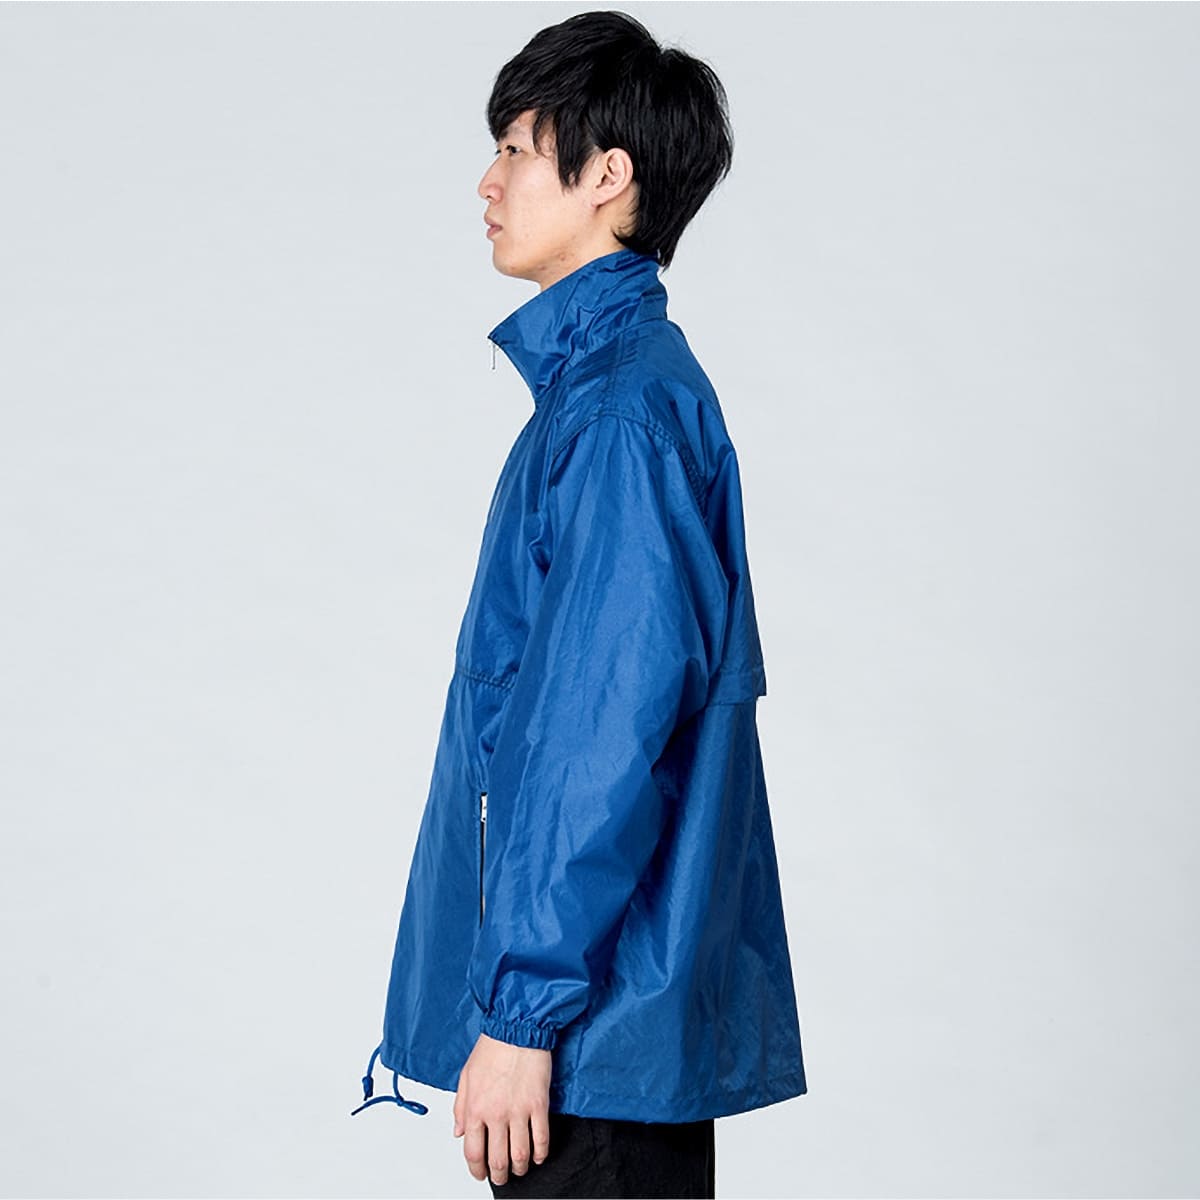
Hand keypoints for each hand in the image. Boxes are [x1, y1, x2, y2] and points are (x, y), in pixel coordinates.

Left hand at [453, 1032, 551, 1184]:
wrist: (516, 1028)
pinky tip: (538, 1156)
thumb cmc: (492, 1047)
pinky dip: (540, 1153)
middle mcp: (496, 1114)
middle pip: (498, 1160)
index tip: (480, 1173)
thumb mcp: (466, 1076)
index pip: (473, 1152)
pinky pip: (541, 1138)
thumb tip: (459, 1132)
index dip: (476, 1169)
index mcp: (475, 1108)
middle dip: (500, 1175)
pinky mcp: (538, 1104)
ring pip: (520, 1155)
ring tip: (520, 1168)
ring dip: (520, 1168)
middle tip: (502, 1177)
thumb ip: (460, 1107)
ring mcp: (519, 1111)